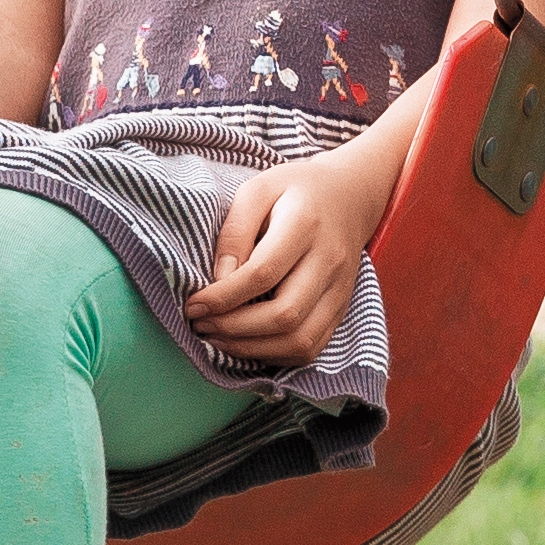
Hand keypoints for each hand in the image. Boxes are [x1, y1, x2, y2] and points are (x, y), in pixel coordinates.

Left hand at [187, 148, 385, 360]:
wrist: (350, 196)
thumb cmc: (295, 190)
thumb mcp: (258, 190)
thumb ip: (236, 231)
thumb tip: (219, 279)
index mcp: (306, 224)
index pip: (263, 273)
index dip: (223, 296)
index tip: (193, 304)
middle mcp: (329, 260)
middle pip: (285, 314)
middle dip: (234, 328)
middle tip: (202, 325)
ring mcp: (341, 288)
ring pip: (301, 339)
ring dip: (253, 348)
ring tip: (218, 339)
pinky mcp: (342, 307)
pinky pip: (312, 347)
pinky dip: (275, 354)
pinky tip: (247, 343)